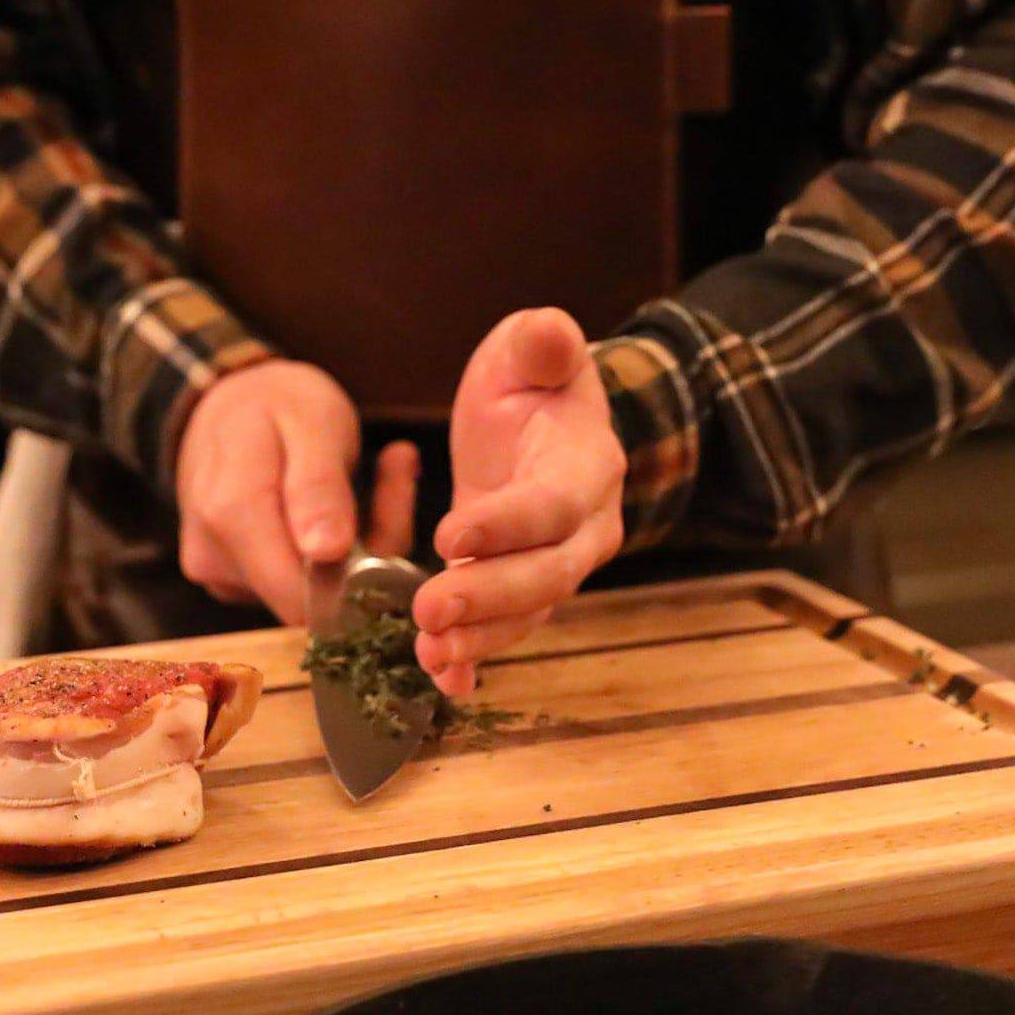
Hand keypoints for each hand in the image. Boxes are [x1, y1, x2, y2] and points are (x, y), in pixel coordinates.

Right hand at [176, 362, 420, 624]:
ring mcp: (221, 575)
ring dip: (359, 546)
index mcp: (231, 514)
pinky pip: (299, 583)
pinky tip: (344, 499)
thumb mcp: (310, 421)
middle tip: (396, 471)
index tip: (393, 499)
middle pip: (315, 598)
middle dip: (369, 549)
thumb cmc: (274, 403)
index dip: (359, 572)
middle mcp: (216, 558)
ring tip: (377, 473)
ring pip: (314, 592)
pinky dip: (333, 551)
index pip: (303, 597)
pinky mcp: (235, 581)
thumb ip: (317, 485)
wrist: (226, 404)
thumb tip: (326, 552)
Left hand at [412, 309, 625, 699]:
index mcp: (587, 465)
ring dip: (479, 640)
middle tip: (428, 612)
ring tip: (427, 655)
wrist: (542, 424)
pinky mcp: (524, 590)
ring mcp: (557, 565)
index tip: (451, 535)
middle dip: (488, 597)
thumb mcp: (530, 350)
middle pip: (545, 574)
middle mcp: (584, 527)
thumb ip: (541, 344)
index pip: (552, 503)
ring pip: (526, 613)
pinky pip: (507, 631)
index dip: (508, 523)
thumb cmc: (532, 383)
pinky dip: (477, 661)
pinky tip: (442, 682)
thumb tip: (551, 332)